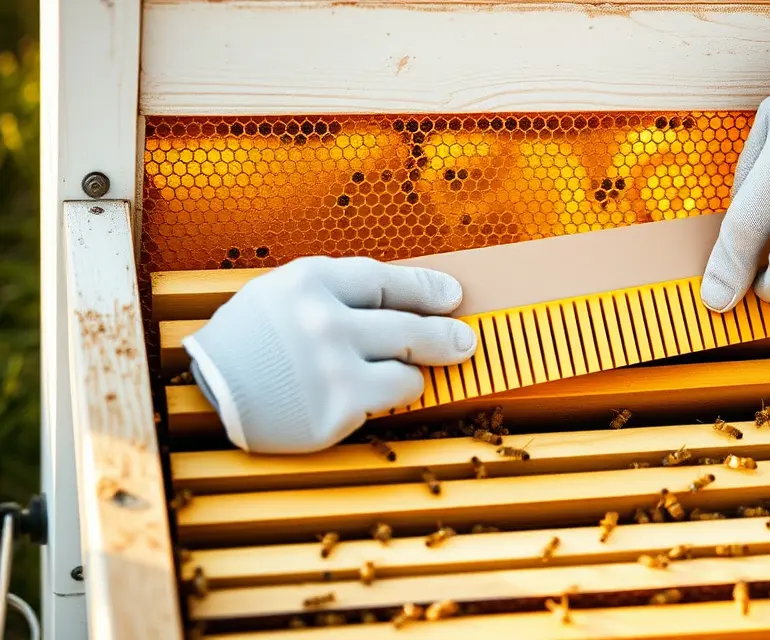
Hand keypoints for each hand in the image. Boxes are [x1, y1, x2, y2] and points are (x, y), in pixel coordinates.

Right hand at [182, 256, 476, 453]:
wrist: (211, 390)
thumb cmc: (253, 338)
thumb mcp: (287, 292)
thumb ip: (341, 291)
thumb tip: (410, 297)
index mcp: (312, 282)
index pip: (387, 280)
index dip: (427, 289)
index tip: (452, 296)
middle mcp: (326, 322)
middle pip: (411, 327)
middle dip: (447, 336)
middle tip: (464, 340)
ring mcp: (334, 369)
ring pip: (408, 370)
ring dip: (410, 372)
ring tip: (398, 372)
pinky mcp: (338, 410)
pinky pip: (390, 400)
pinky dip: (387, 397)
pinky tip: (369, 395)